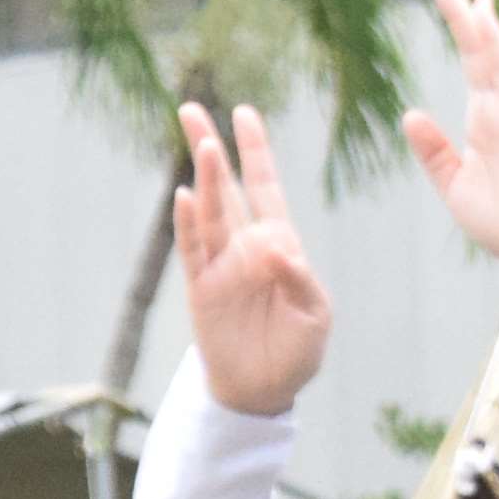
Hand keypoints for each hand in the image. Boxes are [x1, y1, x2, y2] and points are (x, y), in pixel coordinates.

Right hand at [168, 101, 333, 416]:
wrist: (262, 390)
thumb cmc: (296, 350)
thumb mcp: (315, 315)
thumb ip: (299, 278)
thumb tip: (274, 248)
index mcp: (279, 244)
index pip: (265, 187)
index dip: (255, 150)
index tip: (245, 114)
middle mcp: (245, 246)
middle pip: (226, 187)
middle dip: (211, 148)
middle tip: (190, 108)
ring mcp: (220, 265)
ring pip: (209, 211)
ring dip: (205, 178)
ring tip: (201, 142)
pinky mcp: (200, 288)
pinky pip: (193, 250)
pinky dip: (188, 224)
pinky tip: (184, 196)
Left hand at [396, 0, 498, 270]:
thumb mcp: (453, 182)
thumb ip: (434, 150)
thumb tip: (410, 114)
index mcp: (486, 121)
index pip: (476, 66)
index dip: (467, 32)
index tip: (461, 1)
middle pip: (481, 49)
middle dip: (465, 12)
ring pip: (491, 54)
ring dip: (474, 18)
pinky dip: (492, 45)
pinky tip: (481, 18)